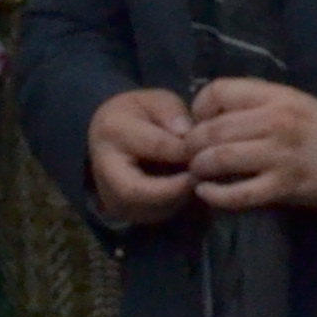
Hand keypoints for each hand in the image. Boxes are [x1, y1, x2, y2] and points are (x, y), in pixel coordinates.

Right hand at [88, 87, 197, 225]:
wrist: (112, 137)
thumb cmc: (141, 115)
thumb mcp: (156, 101)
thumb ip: (171, 112)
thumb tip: (188, 134)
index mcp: (112, 130)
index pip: (157, 146)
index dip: (188, 151)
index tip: (212, 150)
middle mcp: (104, 167)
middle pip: (140, 191)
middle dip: (179, 187)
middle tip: (207, 176)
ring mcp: (111, 195)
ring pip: (151, 208)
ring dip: (182, 197)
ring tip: (199, 180)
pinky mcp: (125, 212)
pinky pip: (156, 215)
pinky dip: (179, 204)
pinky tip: (190, 189)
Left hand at [187, 78, 316, 212]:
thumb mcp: (294, 102)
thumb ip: (256, 102)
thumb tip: (209, 113)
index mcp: (277, 97)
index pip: (219, 91)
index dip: (199, 106)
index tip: (200, 121)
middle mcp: (276, 123)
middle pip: (213, 129)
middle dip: (192, 144)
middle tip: (191, 153)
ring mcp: (279, 156)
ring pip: (220, 158)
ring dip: (199, 167)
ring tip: (198, 172)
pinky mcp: (283, 187)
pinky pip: (238, 193)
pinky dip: (215, 195)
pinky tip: (207, 193)